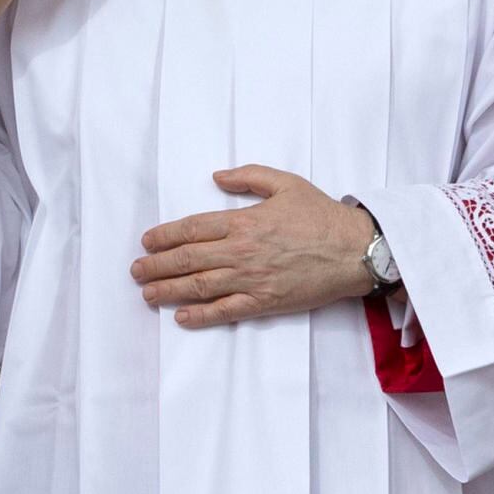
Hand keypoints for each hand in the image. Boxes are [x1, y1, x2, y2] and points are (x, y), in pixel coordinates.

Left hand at [132, 167, 380, 328]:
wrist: (357, 250)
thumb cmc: (322, 216)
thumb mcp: (286, 183)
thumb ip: (248, 176)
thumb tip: (216, 176)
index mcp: (244, 222)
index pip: (192, 229)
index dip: (164, 236)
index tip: (146, 242)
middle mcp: (241, 251)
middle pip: (187, 260)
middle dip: (156, 266)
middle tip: (136, 271)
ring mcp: (251, 279)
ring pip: (199, 286)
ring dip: (168, 290)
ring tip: (147, 293)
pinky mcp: (265, 302)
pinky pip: (225, 310)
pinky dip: (200, 316)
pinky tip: (181, 317)